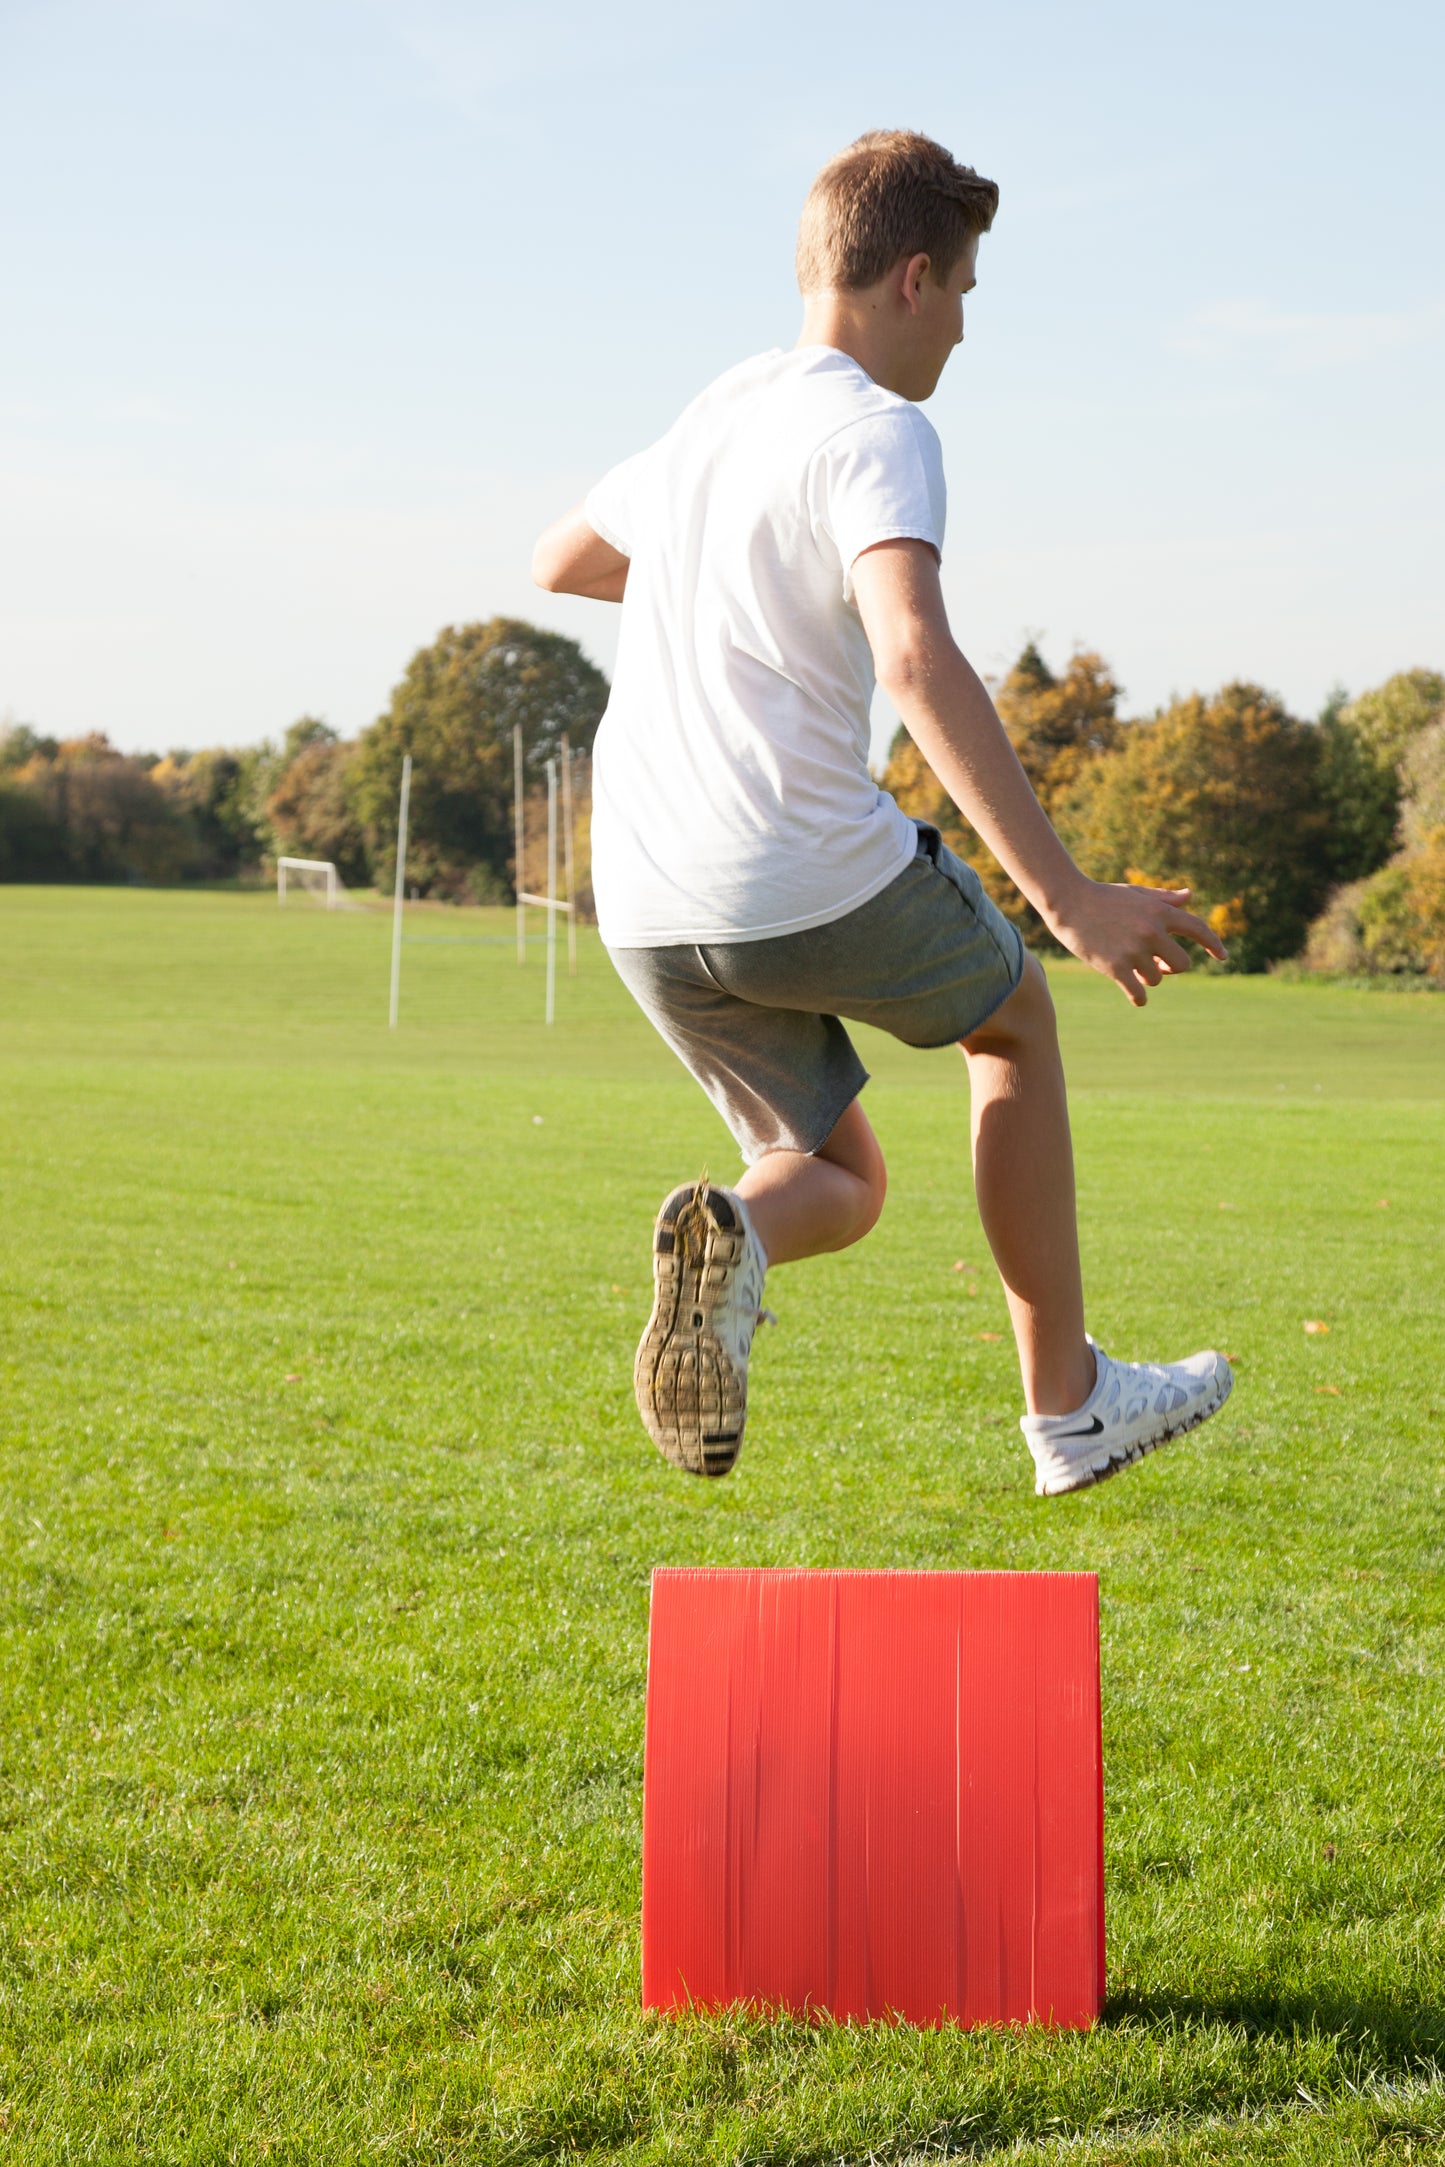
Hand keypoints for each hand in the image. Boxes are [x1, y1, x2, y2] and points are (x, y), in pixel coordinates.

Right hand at [1047, 877, 1226, 1005]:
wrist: (1069, 902)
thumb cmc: (1103, 897)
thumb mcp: (1136, 893)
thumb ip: (1164, 899)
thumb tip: (1189, 896)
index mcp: (1160, 912)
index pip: (1198, 930)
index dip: (1214, 944)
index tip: (1223, 956)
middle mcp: (1152, 932)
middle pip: (1181, 964)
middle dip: (1171, 967)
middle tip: (1158, 964)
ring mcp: (1134, 950)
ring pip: (1157, 978)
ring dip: (1147, 977)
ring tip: (1132, 967)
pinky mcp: (1116, 966)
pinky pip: (1138, 992)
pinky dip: (1139, 997)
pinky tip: (1137, 996)